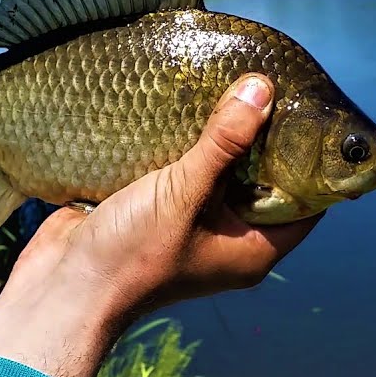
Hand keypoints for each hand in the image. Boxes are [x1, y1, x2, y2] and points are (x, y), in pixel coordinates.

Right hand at [0, 74, 324, 376]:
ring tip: (226, 87)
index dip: (312, 161)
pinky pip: (182, 173)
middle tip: (266, 87)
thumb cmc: (134, 255)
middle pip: (261, 180)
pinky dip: (183, 144)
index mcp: (252, 248)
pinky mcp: (157, 211)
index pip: (305, 202)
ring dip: (218, 137)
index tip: (310, 112)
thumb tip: (263, 89)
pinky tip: (182, 106)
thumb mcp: (185, 194)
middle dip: (262, 138)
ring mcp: (191, 226)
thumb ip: (224, 142)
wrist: (63, 289)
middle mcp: (229, 239)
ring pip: (219, 173)